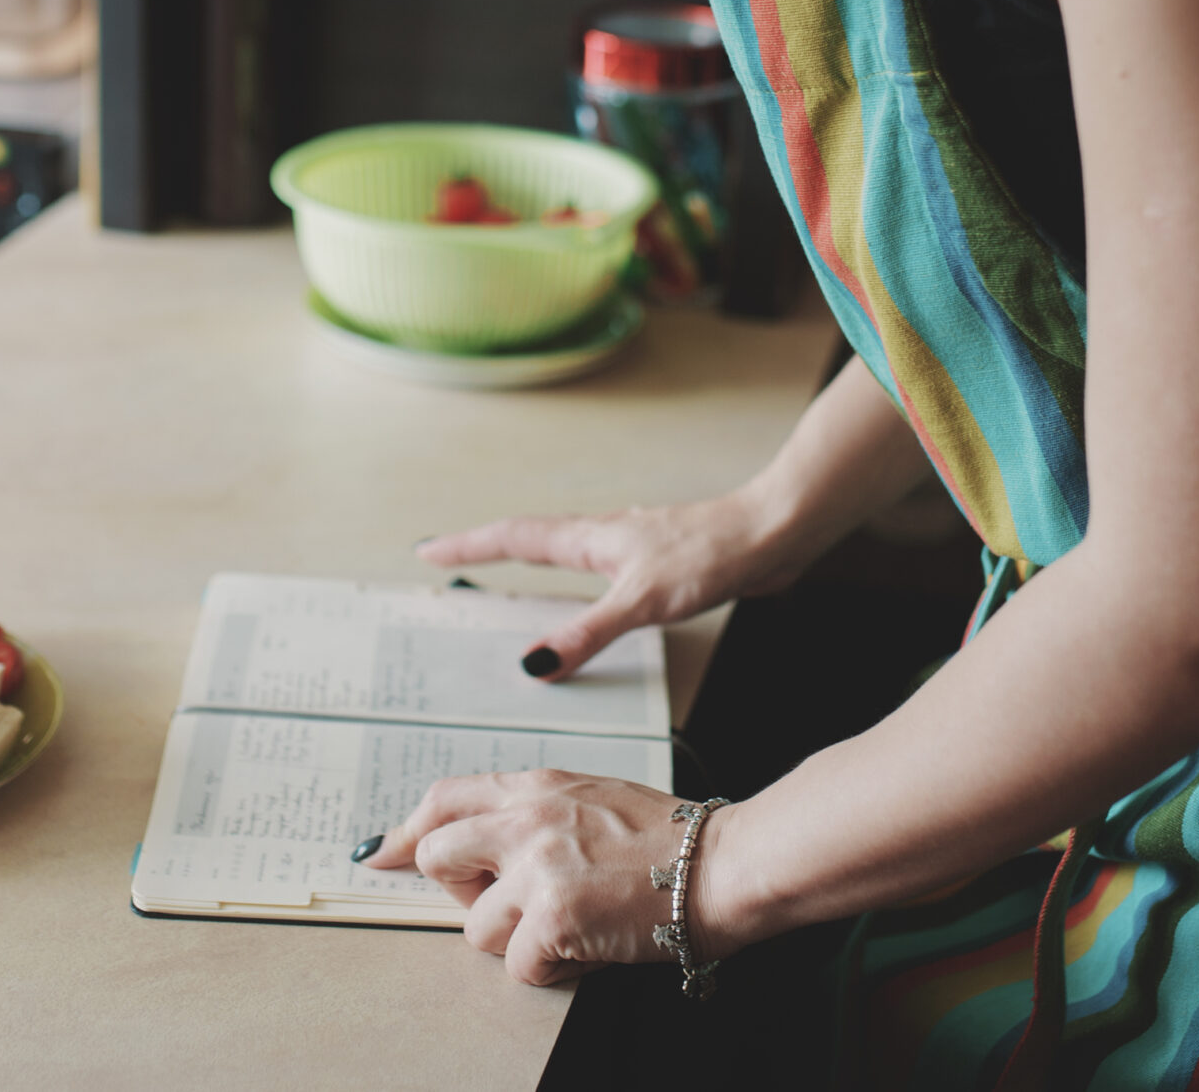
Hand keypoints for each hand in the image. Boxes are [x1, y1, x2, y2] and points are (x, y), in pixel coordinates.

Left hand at [360, 769, 721, 984]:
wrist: (723, 864)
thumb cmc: (671, 839)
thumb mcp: (592, 797)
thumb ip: (536, 811)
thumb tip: (486, 838)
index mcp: (536, 786)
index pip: (445, 799)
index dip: (407, 831)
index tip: (380, 853)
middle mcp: (526, 819)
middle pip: (439, 858)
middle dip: (463, 892)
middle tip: (510, 902)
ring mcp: (536, 867)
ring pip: (475, 926)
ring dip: (516, 939)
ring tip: (570, 923)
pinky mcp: (552, 917)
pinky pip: (516, 964)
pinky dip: (550, 968)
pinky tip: (589, 945)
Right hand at [420, 491, 824, 679]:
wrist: (770, 535)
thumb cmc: (710, 553)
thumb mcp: (641, 601)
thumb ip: (587, 633)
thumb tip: (534, 664)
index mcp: (589, 539)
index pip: (513, 539)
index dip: (468, 546)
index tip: (428, 550)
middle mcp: (603, 537)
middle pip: (530, 539)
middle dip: (486, 549)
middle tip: (449, 559)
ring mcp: (629, 549)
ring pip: (563, 552)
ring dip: (528, 563)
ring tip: (502, 581)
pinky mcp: (656, 566)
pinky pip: (595, 573)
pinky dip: (572, 586)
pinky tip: (586, 604)